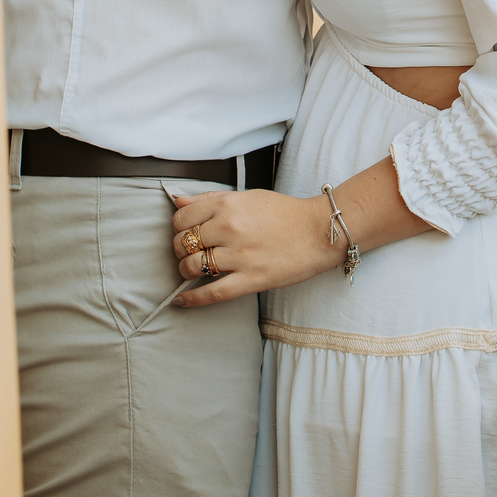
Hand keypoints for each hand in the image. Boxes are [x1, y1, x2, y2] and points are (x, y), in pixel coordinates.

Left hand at [170, 188, 339, 306]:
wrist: (319, 231)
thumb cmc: (285, 213)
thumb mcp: (247, 196)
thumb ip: (210, 199)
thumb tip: (177, 200)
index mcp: (228, 205)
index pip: (182, 217)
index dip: (178, 227)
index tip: (185, 232)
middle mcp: (229, 228)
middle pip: (183, 242)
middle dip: (180, 249)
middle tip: (189, 252)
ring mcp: (239, 255)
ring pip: (192, 266)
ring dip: (185, 270)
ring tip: (192, 271)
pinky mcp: (250, 279)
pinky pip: (212, 292)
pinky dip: (192, 299)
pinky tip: (181, 300)